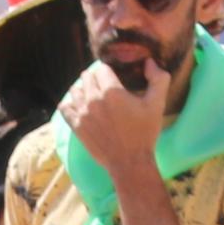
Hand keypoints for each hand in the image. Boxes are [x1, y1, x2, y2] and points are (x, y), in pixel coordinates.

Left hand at [60, 58, 172, 176]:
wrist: (129, 162)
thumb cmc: (144, 133)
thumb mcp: (157, 105)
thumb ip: (158, 79)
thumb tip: (149, 61)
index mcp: (112, 91)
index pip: (102, 68)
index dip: (109, 71)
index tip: (114, 77)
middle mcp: (93, 99)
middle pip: (87, 77)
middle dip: (96, 79)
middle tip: (105, 87)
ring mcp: (82, 113)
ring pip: (75, 90)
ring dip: (83, 90)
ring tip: (93, 96)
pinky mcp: (76, 126)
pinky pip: (64, 107)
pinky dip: (70, 104)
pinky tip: (79, 106)